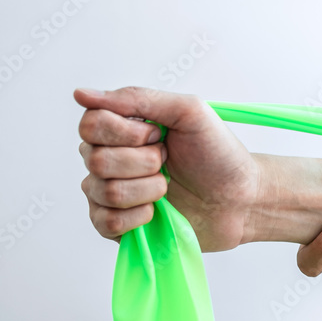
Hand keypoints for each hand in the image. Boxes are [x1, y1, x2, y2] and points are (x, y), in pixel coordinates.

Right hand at [75, 87, 258, 251]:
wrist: (241, 199)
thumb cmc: (219, 155)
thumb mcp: (188, 112)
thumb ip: (137, 99)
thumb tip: (80, 94)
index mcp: (121, 129)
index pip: (90, 125)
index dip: (125, 133)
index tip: (159, 137)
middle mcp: (109, 159)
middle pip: (94, 159)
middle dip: (143, 162)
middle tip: (168, 162)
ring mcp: (111, 193)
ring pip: (102, 191)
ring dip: (146, 190)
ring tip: (168, 188)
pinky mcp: (119, 226)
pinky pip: (105, 222)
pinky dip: (137, 217)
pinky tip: (157, 212)